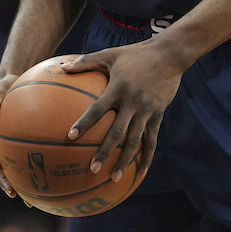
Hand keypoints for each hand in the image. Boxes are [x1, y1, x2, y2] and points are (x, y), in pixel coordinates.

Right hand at [0, 73, 19, 198]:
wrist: (13, 86)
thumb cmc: (8, 85)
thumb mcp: (2, 86)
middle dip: (2, 181)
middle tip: (11, 192)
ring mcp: (6, 147)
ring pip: (8, 170)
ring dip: (15, 186)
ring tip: (28, 201)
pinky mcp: (17, 148)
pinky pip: (23, 164)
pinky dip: (30, 176)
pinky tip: (45, 187)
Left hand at [61, 40, 183, 181]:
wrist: (169, 55)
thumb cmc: (135, 53)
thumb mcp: (110, 54)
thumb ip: (86, 62)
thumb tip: (62, 68)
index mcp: (118, 87)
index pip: (98, 109)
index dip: (84, 123)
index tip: (70, 137)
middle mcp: (132, 101)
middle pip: (117, 131)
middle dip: (104, 151)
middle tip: (92, 168)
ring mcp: (147, 109)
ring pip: (135, 140)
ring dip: (125, 160)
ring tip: (114, 178)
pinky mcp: (158, 114)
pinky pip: (152, 139)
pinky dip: (147, 157)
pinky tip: (141, 172)